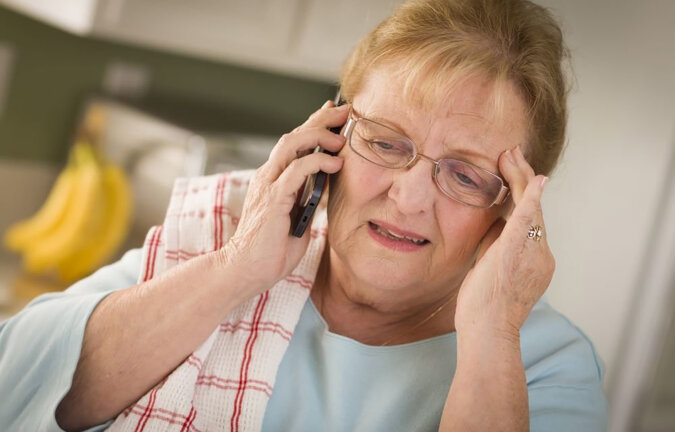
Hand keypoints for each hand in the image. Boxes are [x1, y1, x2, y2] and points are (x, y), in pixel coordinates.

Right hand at [222, 101, 348, 293]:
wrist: (246, 271)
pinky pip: (296, 171)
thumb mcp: (298, 219)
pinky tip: (336, 163)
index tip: (336, 114)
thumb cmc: (271, 250)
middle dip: (321, 119)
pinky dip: (317, 162)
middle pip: (294, 136)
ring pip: (292, 144)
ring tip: (343, 137)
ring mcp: (268, 185)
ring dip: (320, 135)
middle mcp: (268, 176)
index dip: (315, 125)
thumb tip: (327, 187)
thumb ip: (308, 200)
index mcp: (274, 180)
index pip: (295, 144)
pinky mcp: (272, 199)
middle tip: (345, 110)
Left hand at [454, 146, 554, 338]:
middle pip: (533, 208)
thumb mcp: (490, 269)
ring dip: (521, 177)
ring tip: (510, 154)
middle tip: (512, 153)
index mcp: (535, 259)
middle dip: (524, 178)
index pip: (529, 220)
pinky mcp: (517, 251)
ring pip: (530, 207)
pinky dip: (531, 196)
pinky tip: (536, 178)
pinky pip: (527, 218)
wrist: (487, 333)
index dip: (523, 194)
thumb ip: (495, 245)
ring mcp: (533, 253)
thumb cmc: (483, 309)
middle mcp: (541, 254)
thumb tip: (492, 223)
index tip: (511, 173)